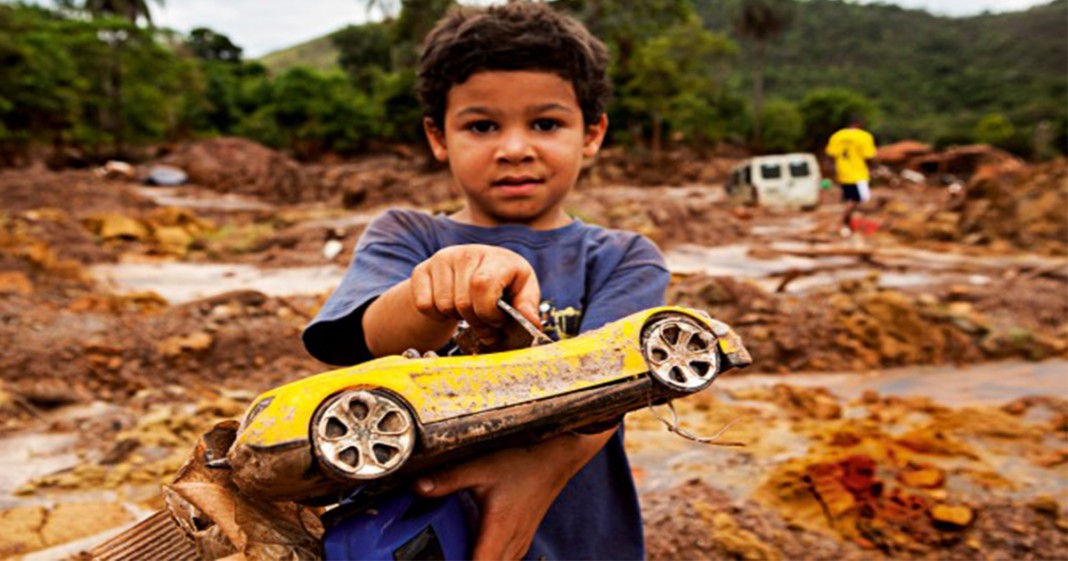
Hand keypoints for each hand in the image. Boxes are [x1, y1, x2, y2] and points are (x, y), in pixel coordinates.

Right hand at [411, 245, 539, 343]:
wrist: (473, 269)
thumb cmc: (504, 283)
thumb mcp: (523, 290)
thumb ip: (527, 305)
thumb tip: (531, 321)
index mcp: (497, 257)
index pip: (483, 285)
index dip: (488, 311)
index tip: (497, 320)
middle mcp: (467, 252)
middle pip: (463, 301)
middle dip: (475, 322)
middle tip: (484, 322)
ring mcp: (442, 259)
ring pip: (443, 305)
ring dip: (457, 318)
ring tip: (468, 311)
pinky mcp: (422, 269)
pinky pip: (423, 304)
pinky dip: (436, 316)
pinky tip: (450, 308)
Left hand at [413, 430, 614, 559]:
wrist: (555, 459)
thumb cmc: (522, 463)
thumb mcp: (481, 468)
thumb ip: (448, 479)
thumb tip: (417, 487)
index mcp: (499, 530)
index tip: (442, 560)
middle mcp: (512, 543)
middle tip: (443, 555)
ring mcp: (519, 543)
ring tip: (454, 553)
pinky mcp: (522, 540)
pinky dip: (489, 560)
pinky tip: (474, 550)